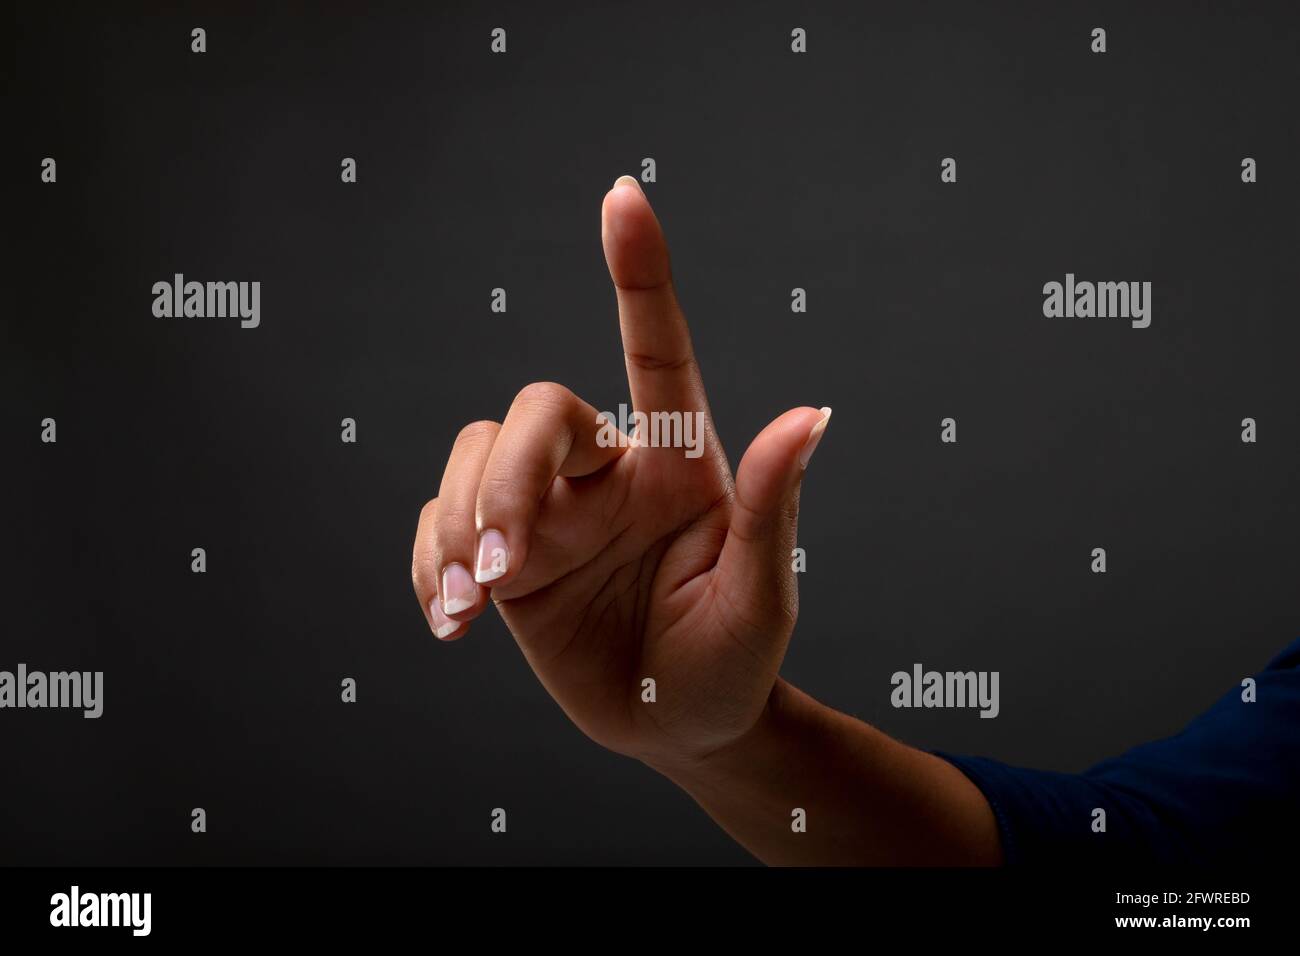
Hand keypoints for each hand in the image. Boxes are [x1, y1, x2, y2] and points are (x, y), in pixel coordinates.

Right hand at [412, 175, 830, 771]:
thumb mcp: (762, 597)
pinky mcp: (504, 557)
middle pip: (535, 412)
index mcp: (679, 462)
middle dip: (503, 481)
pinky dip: (428, 561)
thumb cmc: (734, 660)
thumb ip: (774, 507)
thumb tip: (812, 413)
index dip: (639, 272)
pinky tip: (449, 617)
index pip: (656, 350)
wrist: (678, 730)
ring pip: (473, 456)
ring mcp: (549, 511)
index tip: (624, 196)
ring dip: (457, 524)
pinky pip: (440, 523)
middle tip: (504, 569)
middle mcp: (608, 470)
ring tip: (469, 603)